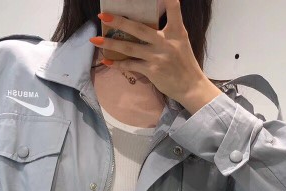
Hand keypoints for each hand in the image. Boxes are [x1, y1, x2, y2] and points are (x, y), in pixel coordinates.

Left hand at [90, 0, 221, 113]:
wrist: (190, 87)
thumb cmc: (184, 64)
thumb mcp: (181, 42)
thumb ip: (167, 32)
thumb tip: (145, 26)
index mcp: (177, 31)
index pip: (173, 8)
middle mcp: (166, 42)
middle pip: (139, 29)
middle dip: (119, 21)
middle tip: (103, 15)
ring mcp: (157, 57)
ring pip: (129, 48)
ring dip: (110, 44)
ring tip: (95, 40)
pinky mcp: (152, 70)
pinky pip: (131, 65)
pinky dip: (117, 64)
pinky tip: (107, 61)